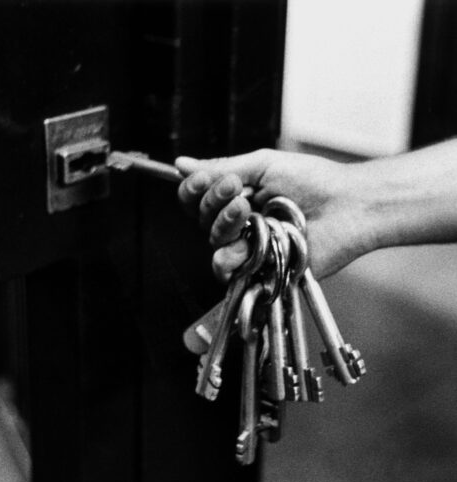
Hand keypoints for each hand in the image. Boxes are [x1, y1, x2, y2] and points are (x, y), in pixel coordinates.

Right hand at [176, 149, 374, 280]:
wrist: (347, 205)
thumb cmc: (314, 182)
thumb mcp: (263, 165)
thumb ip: (222, 167)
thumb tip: (182, 164)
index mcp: (236, 197)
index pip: (196, 199)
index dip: (192, 190)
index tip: (202, 179)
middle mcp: (239, 223)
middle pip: (200, 218)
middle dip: (213, 201)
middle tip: (236, 188)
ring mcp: (249, 246)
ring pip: (213, 241)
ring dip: (224, 223)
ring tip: (248, 209)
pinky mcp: (260, 268)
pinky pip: (227, 268)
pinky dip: (229, 257)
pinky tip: (245, 240)